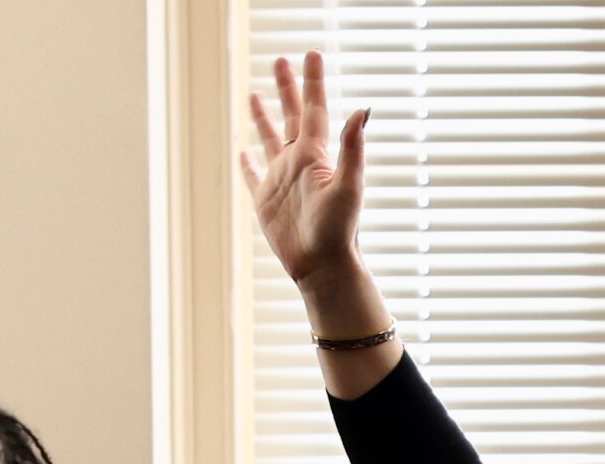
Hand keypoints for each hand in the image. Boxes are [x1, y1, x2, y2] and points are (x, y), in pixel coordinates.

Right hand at [240, 50, 369, 287]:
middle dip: (286, 88)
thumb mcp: (349, 186)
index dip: (312, 81)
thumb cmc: (338, 230)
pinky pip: (253, 177)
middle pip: (291, 116)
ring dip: (263, 117)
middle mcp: (298, 163)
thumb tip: (363, 110)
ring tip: (255, 94)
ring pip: (270, 139)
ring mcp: (280, 181)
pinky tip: (242, 151)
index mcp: (315, 155)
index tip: (310, 55)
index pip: (314, 109)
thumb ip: (353, 148)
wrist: (323, 267)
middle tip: (280, 60)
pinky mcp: (265, 202)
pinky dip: (247, 163)